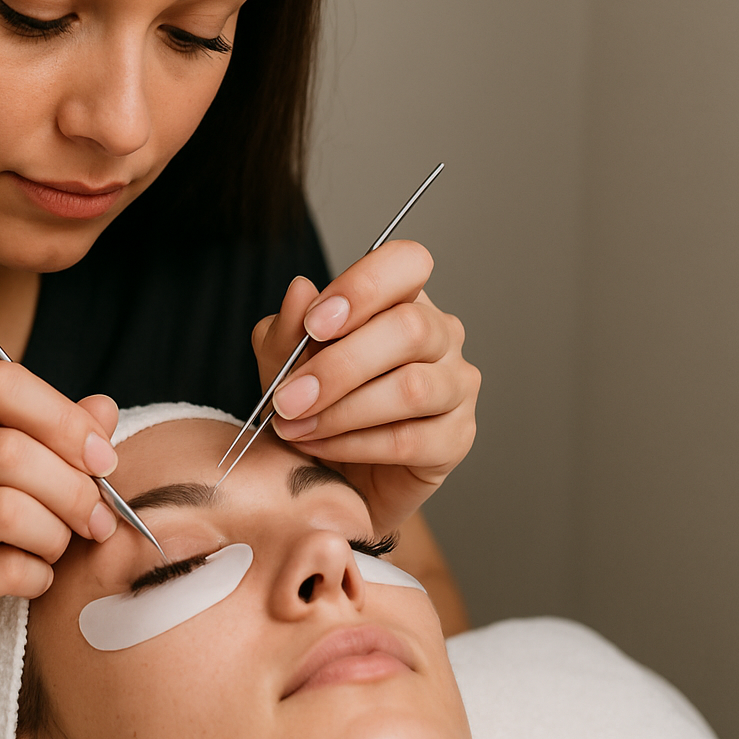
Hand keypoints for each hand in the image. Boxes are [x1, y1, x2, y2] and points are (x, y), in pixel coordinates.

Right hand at [0, 362, 120, 676]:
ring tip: (56, 548)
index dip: (63, 417)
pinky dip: (37, 577)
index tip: (101, 459)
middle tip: (97, 519)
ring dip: (56, 535)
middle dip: (73, 489)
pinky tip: (31, 579)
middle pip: (11, 450)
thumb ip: (43, 435)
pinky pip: (2, 570)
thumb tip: (103, 409)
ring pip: (9, 510)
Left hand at [252, 240, 479, 533]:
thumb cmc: (314, 405)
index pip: (408, 263)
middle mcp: (440, 335)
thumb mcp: (282, 364)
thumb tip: (300, 291)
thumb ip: (287, 331)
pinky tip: (319, 446)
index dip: (364, 287)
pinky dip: (353, 445)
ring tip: (295, 427)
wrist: (329, 475)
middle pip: (410, 328)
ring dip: (341, 410)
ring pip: (412, 387)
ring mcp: (456, 386)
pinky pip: (408, 439)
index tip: (315, 323)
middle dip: (339, 365)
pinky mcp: (455, 438)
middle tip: (288, 398)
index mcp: (402, 298)